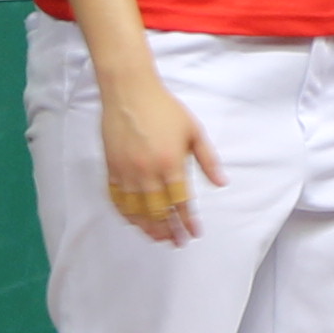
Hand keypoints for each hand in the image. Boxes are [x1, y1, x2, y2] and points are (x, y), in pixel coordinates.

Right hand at [99, 72, 221, 246]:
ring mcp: (127, 171)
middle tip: (176, 242)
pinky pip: (117, 198)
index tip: (193, 234)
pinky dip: (125, 213)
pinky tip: (133, 221)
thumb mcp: (193, 130)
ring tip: (157, 237)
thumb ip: (207, 159)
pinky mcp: (112, 168)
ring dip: (148, 227)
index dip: (188, 221)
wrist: (129, 91)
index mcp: (171, 163)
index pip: (181, 202)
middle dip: (169, 230)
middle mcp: (147, 171)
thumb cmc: (163, 107)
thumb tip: (222, 182)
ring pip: (136, 210)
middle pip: (158, 211)